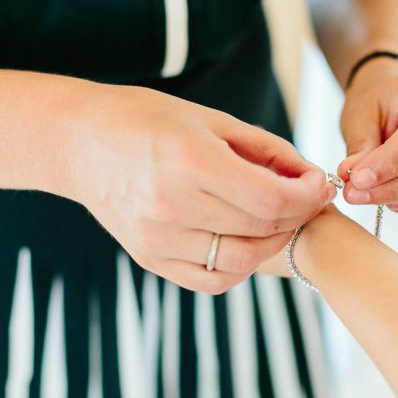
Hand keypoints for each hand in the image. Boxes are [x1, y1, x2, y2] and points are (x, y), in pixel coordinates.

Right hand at [65, 85, 335, 293]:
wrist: (78, 143)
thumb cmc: (146, 119)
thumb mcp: (210, 118)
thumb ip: (265, 150)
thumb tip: (310, 176)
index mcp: (189, 162)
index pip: (271, 198)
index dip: (307, 195)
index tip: (319, 183)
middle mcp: (172, 206)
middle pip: (262, 228)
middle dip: (298, 214)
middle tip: (307, 198)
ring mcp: (158, 238)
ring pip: (242, 261)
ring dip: (273, 242)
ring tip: (279, 218)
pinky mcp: (149, 258)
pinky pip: (212, 278)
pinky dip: (240, 265)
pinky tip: (246, 239)